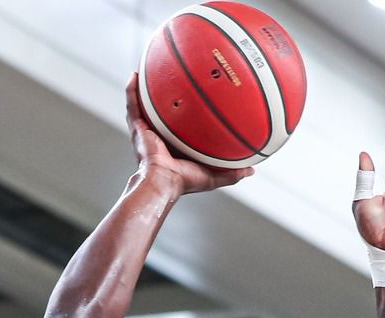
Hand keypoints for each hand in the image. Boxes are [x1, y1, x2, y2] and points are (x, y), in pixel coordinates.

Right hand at [125, 76, 253, 195]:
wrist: (163, 182)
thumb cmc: (184, 182)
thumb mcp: (213, 175)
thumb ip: (232, 172)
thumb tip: (252, 169)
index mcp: (173, 145)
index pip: (178, 126)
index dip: (182, 113)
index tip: (191, 98)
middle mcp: (158, 136)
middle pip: (160, 111)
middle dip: (162, 96)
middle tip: (168, 78)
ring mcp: (145, 131)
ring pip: (143, 104)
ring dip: (143, 88)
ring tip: (146, 69)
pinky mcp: (137, 128)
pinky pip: (133, 105)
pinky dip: (132, 90)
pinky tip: (134, 74)